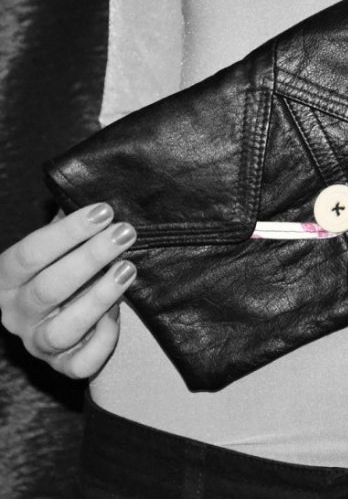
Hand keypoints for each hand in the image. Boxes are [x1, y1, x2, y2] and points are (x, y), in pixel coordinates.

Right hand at [0, 204, 136, 377]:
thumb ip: (69, 224)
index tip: (105, 210)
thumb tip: (92, 187)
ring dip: (99, 298)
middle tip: (126, 232)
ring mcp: (37, 343)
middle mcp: (16, 313)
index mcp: (7, 278)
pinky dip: (102, 342)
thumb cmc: (63, 269)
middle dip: (91, 257)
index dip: (67, 232)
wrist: (62, 316)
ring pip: (63, 330)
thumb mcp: (58, 246)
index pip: (30, 253)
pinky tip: (118, 317)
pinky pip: (81, 364)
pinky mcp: (62, 367)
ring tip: (129, 269)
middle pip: (49, 288)